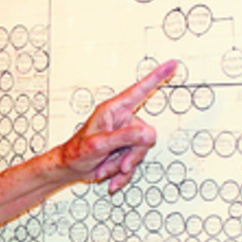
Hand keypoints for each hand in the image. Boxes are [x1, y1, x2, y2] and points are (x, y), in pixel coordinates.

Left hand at [59, 59, 175, 192]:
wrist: (69, 168)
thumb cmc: (76, 152)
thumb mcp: (99, 144)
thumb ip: (124, 137)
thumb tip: (147, 133)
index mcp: (113, 110)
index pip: (139, 90)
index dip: (156, 77)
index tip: (172, 64)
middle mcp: (121, 120)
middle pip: (144, 135)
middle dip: (130, 154)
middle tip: (117, 163)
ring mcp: (123, 135)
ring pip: (139, 151)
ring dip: (123, 164)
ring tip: (105, 167)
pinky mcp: (123, 149)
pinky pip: (133, 162)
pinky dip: (123, 173)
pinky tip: (111, 177)